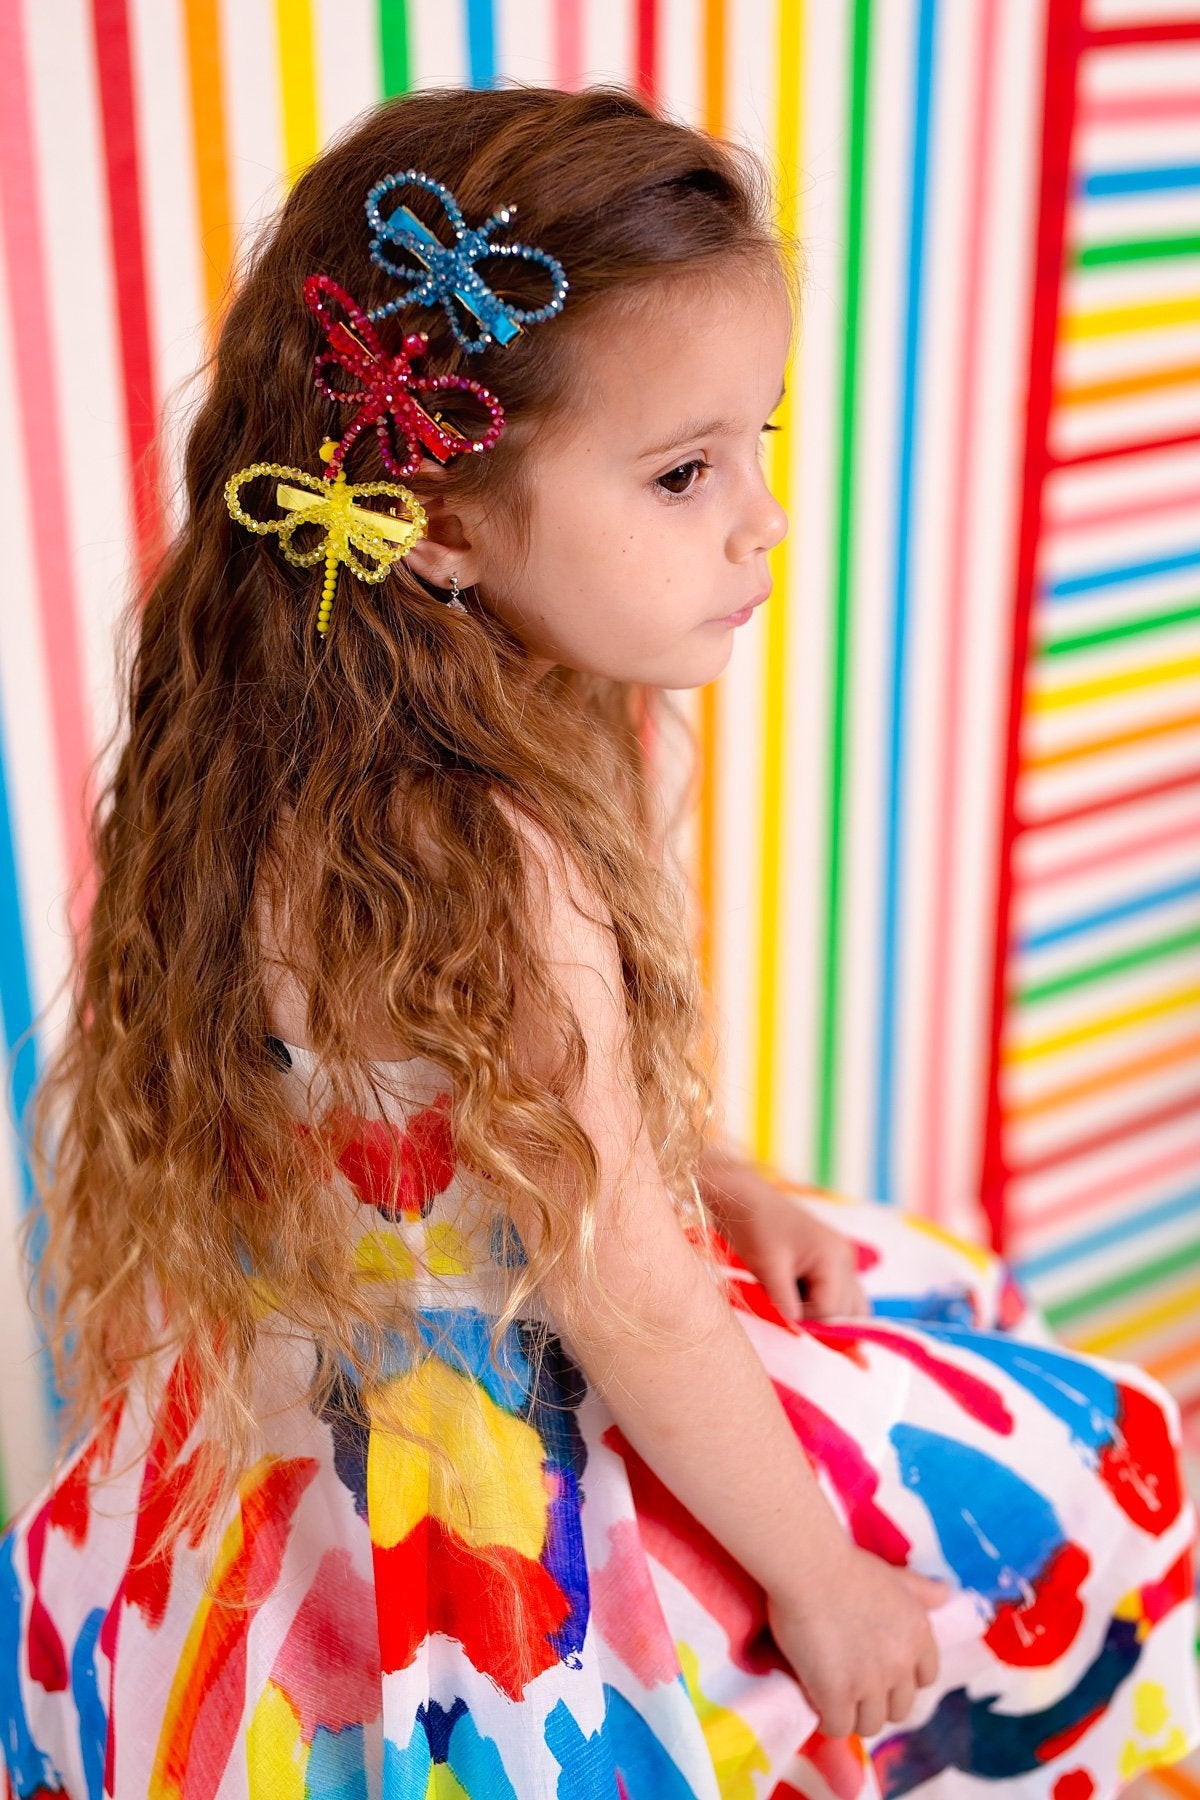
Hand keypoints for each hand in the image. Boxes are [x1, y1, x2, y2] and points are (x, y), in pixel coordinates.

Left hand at [699, 1147, 868, 1322]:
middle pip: (847, 1310)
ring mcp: (841, 1259)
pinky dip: (825, 1303)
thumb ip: (784, 1298)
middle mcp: (845, 1258)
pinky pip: (841, 1294)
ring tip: (796, 1302)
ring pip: (851, 1305)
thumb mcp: (766, 1266)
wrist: (746, 1200)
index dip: (806, 1317)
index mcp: (833, 1257)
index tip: (780, 1309)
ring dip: (826, 1313)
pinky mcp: (831, 1261)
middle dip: (817, 1316)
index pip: (831, 1309)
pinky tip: (800, 1296)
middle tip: (786, 1304)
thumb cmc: (755, 1227)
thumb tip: (797, 1324)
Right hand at [766, 1548, 945, 1738]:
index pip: (925, 1678)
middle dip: (878, 1701)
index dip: (903, 1678)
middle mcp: (902, 1662)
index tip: (881, 1671)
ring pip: (870, 1724)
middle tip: (853, 1686)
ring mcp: (871, 1682)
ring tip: (831, 1697)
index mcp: (919, 1634)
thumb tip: (945, 1594)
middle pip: (899, 1708)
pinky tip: (814, 1700)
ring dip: (852, 1714)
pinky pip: (838, 1727)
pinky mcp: (837, 1694)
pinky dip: (827, 1719)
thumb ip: (921, 1589)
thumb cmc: (845, 1564)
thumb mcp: (894, 1575)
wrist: (810, 1566)